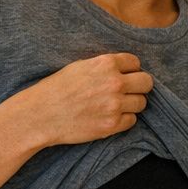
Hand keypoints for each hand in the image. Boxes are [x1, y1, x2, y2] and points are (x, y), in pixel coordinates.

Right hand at [18, 52, 153, 146]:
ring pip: (141, 103)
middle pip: (146, 83)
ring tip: (116, 105)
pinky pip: (132, 121)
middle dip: (139, 86)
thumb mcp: (80, 66)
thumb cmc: (56, 89)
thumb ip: (104, 66)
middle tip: (129, 91)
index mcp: (105, 64)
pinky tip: (110, 116)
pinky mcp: (112, 125)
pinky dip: (124, 119)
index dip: (130, 69)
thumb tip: (123, 69)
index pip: (135, 63)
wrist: (41, 115)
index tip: (125, 75)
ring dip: (132, 104)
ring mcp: (114, 105)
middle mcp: (114, 83)